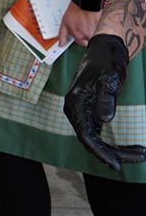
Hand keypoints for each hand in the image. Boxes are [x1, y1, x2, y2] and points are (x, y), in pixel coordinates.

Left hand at [58, 2, 100, 47]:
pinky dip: (98, 28)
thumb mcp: (64, 23)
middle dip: (86, 36)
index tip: (79, 33)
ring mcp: (96, 31)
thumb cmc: (74, 11)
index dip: (79, 38)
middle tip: (84, 27)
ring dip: (92, 32)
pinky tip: (93, 21)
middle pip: (89, 41)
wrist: (85, 2)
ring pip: (95, 36)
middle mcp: (88, 35)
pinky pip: (101, 30)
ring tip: (88, 23)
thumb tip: (61, 44)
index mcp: (79, 36)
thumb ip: (62, 35)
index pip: (81, 44)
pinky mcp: (102, 26)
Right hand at [64, 34, 145, 170]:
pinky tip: (132, 146)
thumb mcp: (110, 79)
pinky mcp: (90, 111)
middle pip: (91, 141)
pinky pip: (100, 133)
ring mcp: (82, 111)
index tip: (117, 165)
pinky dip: (115, 142)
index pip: (86, 136)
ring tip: (141, 153)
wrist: (105, 49)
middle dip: (114, 153)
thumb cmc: (106, 62)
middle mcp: (75, 109)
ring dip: (117, 149)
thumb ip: (106, 99)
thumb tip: (105, 120)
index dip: (101, 152)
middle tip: (139, 156)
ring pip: (97, 139)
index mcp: (75, 103)